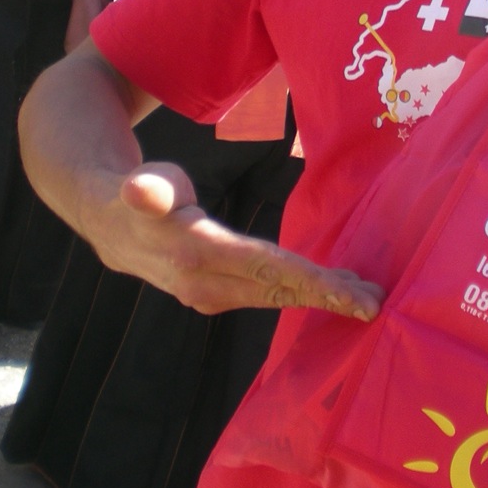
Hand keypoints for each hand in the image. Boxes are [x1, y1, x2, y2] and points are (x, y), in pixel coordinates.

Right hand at [90, 160, 383, 318]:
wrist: (112, 227)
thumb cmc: (140, 193)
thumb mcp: (142, 184)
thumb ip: (147, 189)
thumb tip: (139, 189)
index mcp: (198, 254)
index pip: (266, 269)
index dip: (311, 280)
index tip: (350, 293)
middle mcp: (208, 284)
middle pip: (279, 290)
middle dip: (328, 298)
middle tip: (375, 304)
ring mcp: (213, 295)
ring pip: (277, 296)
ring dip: (320, 297)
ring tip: (365, 296)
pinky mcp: (219, 295)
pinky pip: (269, 294)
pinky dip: (302, 292)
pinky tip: (331, 289)